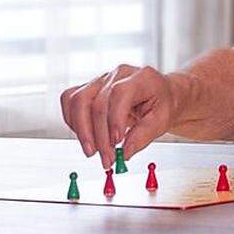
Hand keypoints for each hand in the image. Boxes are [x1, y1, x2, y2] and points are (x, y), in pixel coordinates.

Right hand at [60, 64, 176, 169]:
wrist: (160, 94)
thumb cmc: (162, 103)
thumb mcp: (163, 120)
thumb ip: (143, 136)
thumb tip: (125, 153)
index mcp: (141, 78)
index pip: (119, 93)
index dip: (114, 119)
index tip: (117, 142)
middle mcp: (118, 75)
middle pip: (96, 102)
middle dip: (99, 136)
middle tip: (106, 158)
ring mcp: (101, 79)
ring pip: (77, 100)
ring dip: (81, 131)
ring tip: (93, 151)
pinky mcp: (89, 88)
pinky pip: (70, 101)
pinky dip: (73, 122)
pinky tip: (87, 137)